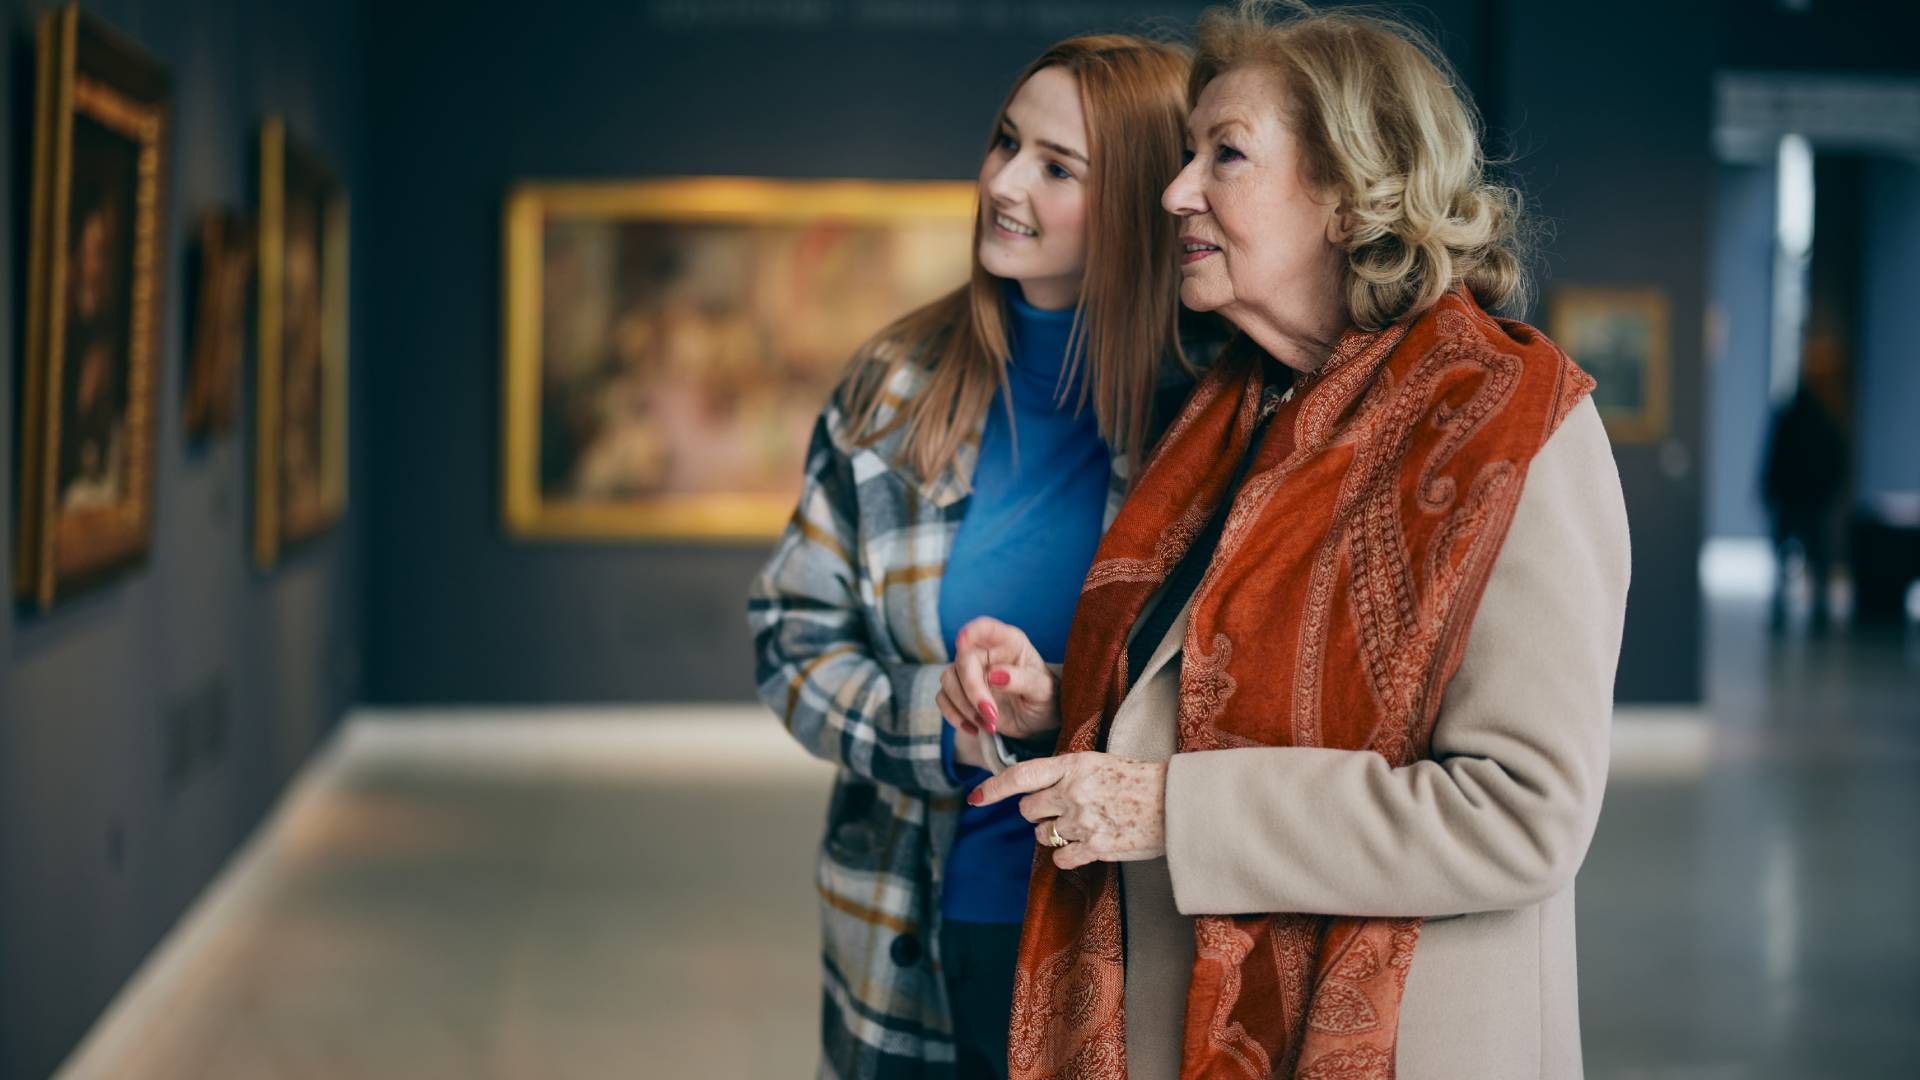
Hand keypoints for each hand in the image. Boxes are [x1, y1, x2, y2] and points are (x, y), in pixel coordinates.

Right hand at [937, 617, 1059, 741]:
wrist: (1039, 720)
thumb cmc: (1045, 698)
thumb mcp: (1043, 690)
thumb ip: (1022, 679)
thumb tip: (995, 675)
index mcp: (1008, 642)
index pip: (985, 627)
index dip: (971, 631)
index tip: (962, 642)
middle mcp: (986, 653)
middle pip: (963, 660)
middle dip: (973, 690)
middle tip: (991, 715)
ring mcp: (971, 672)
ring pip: (949, 680)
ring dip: (964, 706)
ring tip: (990, 724)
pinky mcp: (961, 693)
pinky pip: (943, 699)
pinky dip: (955, 716)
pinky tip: (976, 729)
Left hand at [968, 752, 1166, 869]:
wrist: (1176, 802)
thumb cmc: (1138, 780)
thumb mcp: (1098, 762)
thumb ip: (1065, 772)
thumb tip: (1034, 789)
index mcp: (1073, 764)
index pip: (1021, 775)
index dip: (993, 787)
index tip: (975, 797)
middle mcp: (1073, 791)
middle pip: (1028, 810)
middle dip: (1038, 813)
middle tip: (1061, 811)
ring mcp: (1083, 820)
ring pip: (1042, 835)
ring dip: (1055, 833)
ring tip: (1084, 825)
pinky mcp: (1096, 847)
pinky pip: (1061, 858)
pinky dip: (1069, 855)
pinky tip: (1088, 844)